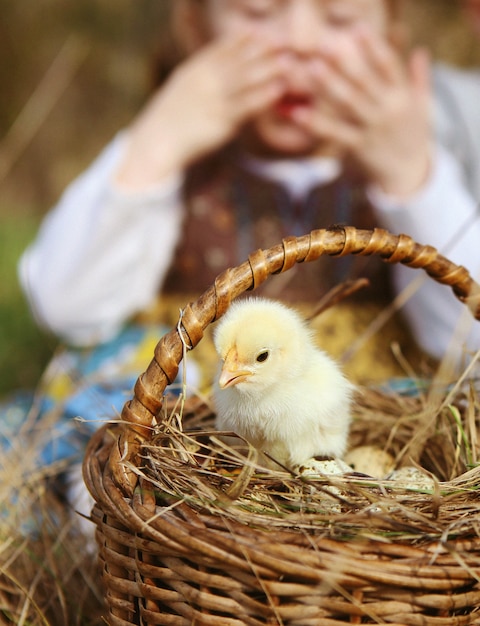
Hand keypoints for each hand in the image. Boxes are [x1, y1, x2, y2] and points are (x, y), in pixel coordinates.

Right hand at [116, 32, 286, 188]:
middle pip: (238, 59)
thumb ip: (196, 82)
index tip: (258, 32)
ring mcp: (214, 99)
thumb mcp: (178, 93)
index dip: (241, 40)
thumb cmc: (167, 123)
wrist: (157, 143)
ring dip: (269, 68)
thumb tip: (207, 79)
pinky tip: (278, 89)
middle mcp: (205, 80)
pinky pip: (247, 105)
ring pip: (246, 79)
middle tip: (283, 40)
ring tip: (288, 61)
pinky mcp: (222, 120)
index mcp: (193, 71)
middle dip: (262, 49)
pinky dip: (264, 95)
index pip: (220, 49)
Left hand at [292, 28, 431, 197]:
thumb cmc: (415, 137)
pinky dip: (317, 123)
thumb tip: (420, 52)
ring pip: (349, 103)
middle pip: (364, 81)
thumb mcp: (424, 107)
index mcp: (403, 96)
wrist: (411, 174)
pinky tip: (300, 113)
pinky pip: (335, 133)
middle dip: (344, 62)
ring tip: (311, 68)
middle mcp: (388, 109)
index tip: (357, 29)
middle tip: (323, 45)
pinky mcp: (359, 146)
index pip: (388, 65)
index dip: (373, 46)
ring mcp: (373, 128)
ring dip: (329, 85)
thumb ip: (421, 79)